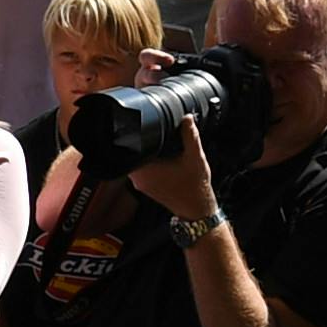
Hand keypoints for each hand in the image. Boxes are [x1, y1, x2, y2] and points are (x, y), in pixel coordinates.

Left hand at [127, 106, 221, 221]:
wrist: (196, 209)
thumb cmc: (195, 187)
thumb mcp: (196, 157)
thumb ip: (190, 136)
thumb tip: (186, 118)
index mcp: (145, 170)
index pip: (129, 145)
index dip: (135, 132)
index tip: (143, 124)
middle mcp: (138, 177)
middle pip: (130, 151)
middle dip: (142, 140)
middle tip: (154, 131)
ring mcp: (139, 182)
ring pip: (135, 158)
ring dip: (145, 150)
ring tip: (158, 143)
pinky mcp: (144, 185)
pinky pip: (140, 166)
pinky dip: (148, 159)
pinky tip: (161, 155)